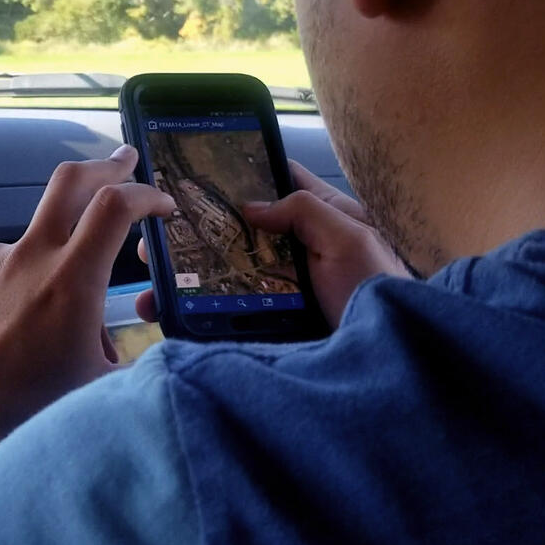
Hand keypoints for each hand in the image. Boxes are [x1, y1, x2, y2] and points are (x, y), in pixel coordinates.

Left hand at [0, 144, 175, 438]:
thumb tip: (152, 352)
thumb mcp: (96, 386)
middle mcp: (31, 257)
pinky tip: (15, 330)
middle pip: (71, 181)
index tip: (162, 204)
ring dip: (61, 263)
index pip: (116, 206)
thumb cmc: (22, 405)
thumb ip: (131, 359)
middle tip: (124, 161)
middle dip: (104, 166)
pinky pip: (6, 269)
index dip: (146, 195)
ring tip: (55, 325)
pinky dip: (23, 289)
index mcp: (72, 280)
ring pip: (41, 242)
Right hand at [134, 160, 407, 328]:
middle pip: (240, 235)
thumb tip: (251, 205)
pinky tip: (168, 321)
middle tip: (155, 244)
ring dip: (186, 283)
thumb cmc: (383, 295)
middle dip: (196, 238)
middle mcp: (299, 253)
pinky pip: (229, 318)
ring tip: (152, 292)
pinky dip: (197, 319)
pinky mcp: (275, 326)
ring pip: (226, 279)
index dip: (240, 177)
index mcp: (324, 220)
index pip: (277, 184)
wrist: (393, 367)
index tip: (197, 177)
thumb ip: (306, 211)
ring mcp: (285, 292)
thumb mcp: (352, 240)